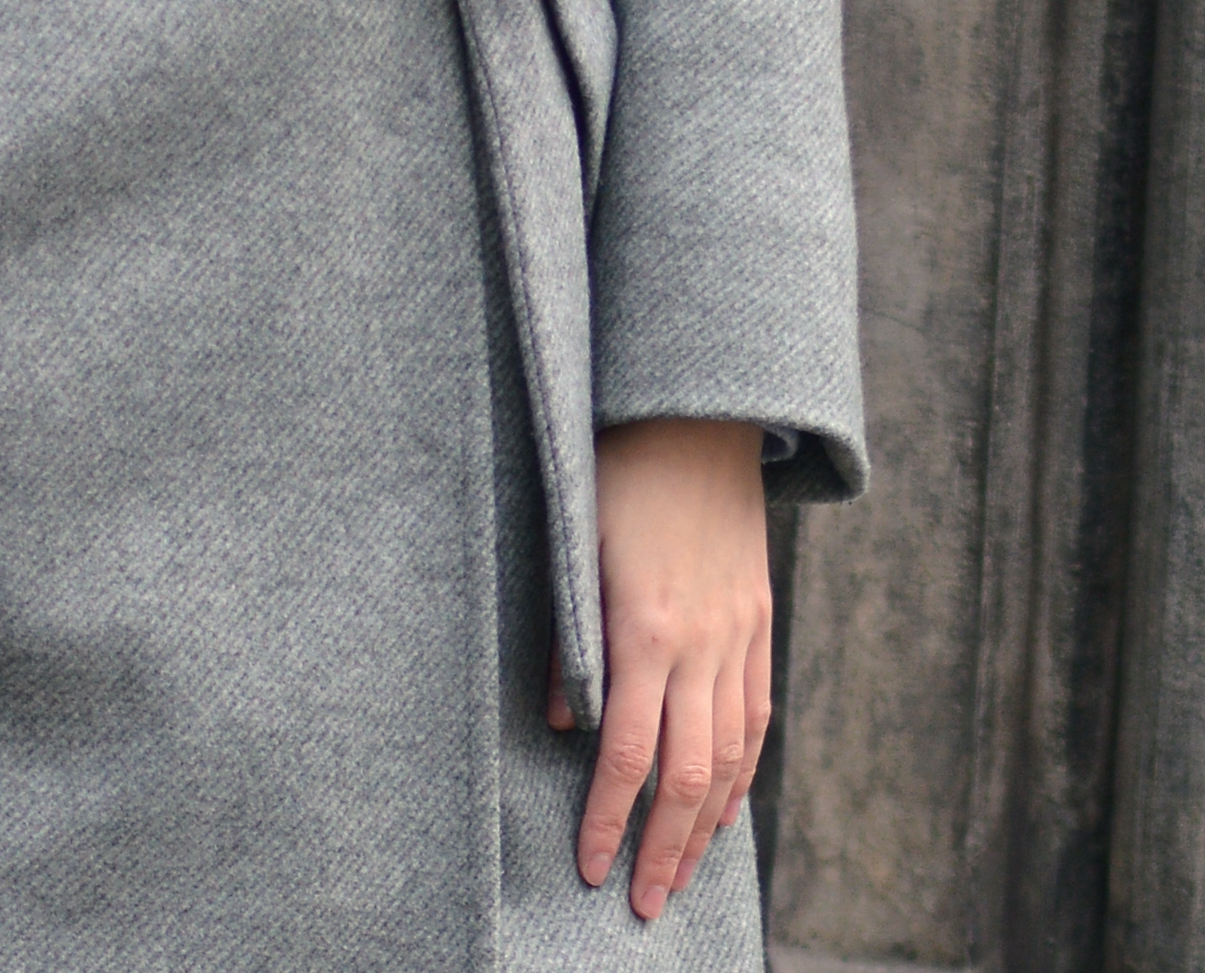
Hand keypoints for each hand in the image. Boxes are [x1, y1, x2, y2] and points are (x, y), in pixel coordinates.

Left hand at [546, 417, 769, 919]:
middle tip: (642, 906)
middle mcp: (703, 643)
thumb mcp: (572, 542)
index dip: (608, 819)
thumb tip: (561, 725)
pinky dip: (742, 772)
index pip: (629, 755)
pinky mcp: (761, 620)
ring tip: (680, 877)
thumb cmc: (619, 471)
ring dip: (705, 829)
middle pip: (688, 777)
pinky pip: (758, 716)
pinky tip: (724, 808)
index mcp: (647, 628)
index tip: (588, 867)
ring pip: (731, 759)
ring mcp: (740, 635)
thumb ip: (567, 637)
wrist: (699, 414)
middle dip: (662, 850)